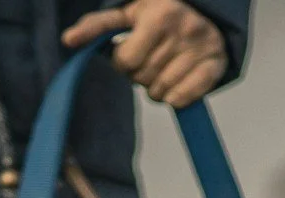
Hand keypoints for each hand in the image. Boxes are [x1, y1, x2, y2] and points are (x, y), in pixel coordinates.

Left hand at [62, 0, 228, 107]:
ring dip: (155, 89)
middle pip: (142, 79)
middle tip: (149, 60)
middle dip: (140, 74)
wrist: (207, 11)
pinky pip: (183, 99)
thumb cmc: (159, 13)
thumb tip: (67, 40)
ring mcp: (202, 49)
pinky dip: (175, 98)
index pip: (126, 61)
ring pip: (161, 92)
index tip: (131, 52)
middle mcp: (184, 30)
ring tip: (162, 70)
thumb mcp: (128, 12)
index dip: (123, 62)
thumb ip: (97, 25)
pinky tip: (176, 84)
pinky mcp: (217, 66)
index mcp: (159, 15)